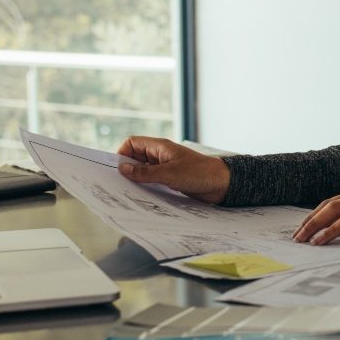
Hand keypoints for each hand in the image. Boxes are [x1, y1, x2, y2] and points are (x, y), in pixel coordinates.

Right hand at [116, 136, 230, 203]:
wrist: (222, 184)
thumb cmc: (199, 173)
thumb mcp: (168, 174)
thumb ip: (144, 173)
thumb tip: (123, 169)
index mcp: (159, 147)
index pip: (132, 143)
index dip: (122, 154)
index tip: (118, 169)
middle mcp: (160, 155)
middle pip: (136, 157)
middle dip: (127, 168)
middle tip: (119, 183)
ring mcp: (165, 167)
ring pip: (144, 170)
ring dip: (137, 179)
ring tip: (130, 192)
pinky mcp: (171, 179)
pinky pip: (153, 180)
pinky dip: (147, 186)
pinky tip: (144, 196)